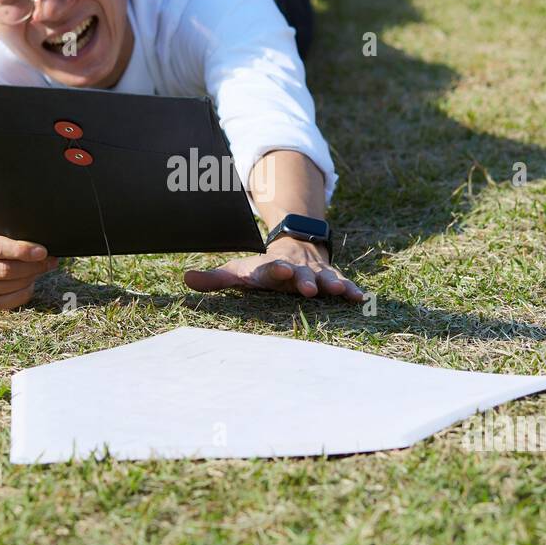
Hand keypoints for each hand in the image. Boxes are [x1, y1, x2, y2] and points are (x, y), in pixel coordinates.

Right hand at [0, 198, 57, 310]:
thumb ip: (12, 235)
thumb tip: (41, 249)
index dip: (21, 250)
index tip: (41, 251)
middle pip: (5, 270)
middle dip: (32, 265)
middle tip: (49, 260)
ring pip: (12, 285)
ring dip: (32, 276)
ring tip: (41, 267)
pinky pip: (14, 300)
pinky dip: (27, 289)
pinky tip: (30, 280)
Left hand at [183, 236, 364, 300]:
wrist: (295, 246)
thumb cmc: (262, 268)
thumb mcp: (239, 271)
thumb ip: (215, 279)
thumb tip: (185, 279)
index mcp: (271, 267)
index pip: (270, 268)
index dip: (274, 269)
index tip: (278, 270)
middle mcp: (295, 268)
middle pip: (300, 274)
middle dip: (304, 280)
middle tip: (309, 289)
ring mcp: (315, 272)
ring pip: (324, 277)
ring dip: (331, 284)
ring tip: (338, 291)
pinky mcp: (331, 277)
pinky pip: (342, 283)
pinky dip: (351, 289)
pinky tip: (360, 298)